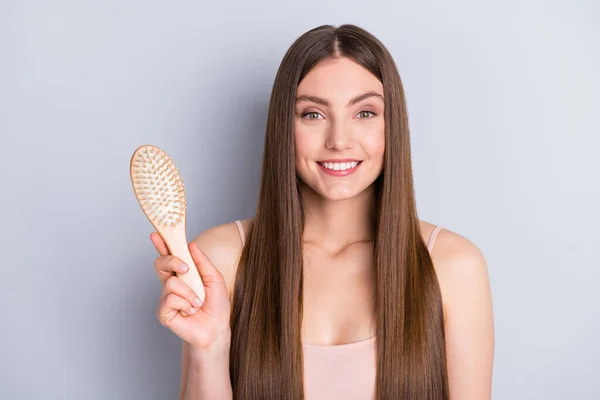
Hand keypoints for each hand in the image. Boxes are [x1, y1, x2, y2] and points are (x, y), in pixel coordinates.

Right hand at [150, 232, 230, 351]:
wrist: (217, 328)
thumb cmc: (216, 304)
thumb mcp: (214, 278)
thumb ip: (202, 262)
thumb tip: (192, 245)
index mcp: (182, 274)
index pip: (168, 256)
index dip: (161, 244)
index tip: (156, 234)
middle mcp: (171, 284)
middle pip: (161, 263)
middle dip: (172, 260)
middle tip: (186, 269)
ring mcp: (166, 298)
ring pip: (171, 283)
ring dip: (189, 292)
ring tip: (198, 303)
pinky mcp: (163, 312)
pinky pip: (170, 299)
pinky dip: (185, 304)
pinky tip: (190, 312)